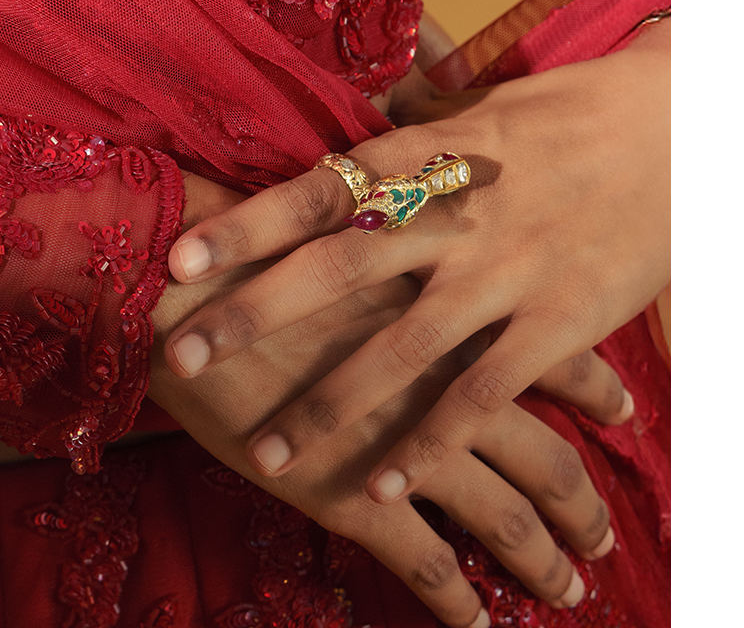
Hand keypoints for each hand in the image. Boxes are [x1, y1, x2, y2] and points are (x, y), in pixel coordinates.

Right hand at [155, 176, 621, 627]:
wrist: (172, 280)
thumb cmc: (248, 237)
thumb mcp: (345, 208)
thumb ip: (401, 223)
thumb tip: (426, 214)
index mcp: (450, 303)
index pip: (553, 355)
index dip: (593, 389)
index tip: (621, 412)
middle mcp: (443, 378)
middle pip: (545, 455)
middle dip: (581, 506)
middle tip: (601, 537)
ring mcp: (400, 437)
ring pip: (503, 516)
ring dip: (541, 559)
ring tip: (565, 587)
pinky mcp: (349, 489)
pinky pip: (425, 561)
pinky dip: (457, 602)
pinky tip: (475, 622)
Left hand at [164, 24, 667, 517]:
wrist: (669, 133)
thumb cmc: (554, 118)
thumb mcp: (463, 109)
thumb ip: (393, 130)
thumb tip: (324, 130)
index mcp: (417, 156)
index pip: (315, 191)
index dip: (246, 227)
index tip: (179, 258)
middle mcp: (449, 215)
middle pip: (335, 269)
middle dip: (253, 315)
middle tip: (181, 352)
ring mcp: (503, 272)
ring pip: (399, 350)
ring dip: (327, 405)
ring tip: (266, 452)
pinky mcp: (557, 323)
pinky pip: (481, 396)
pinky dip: (428, 444)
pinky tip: (379, 486)